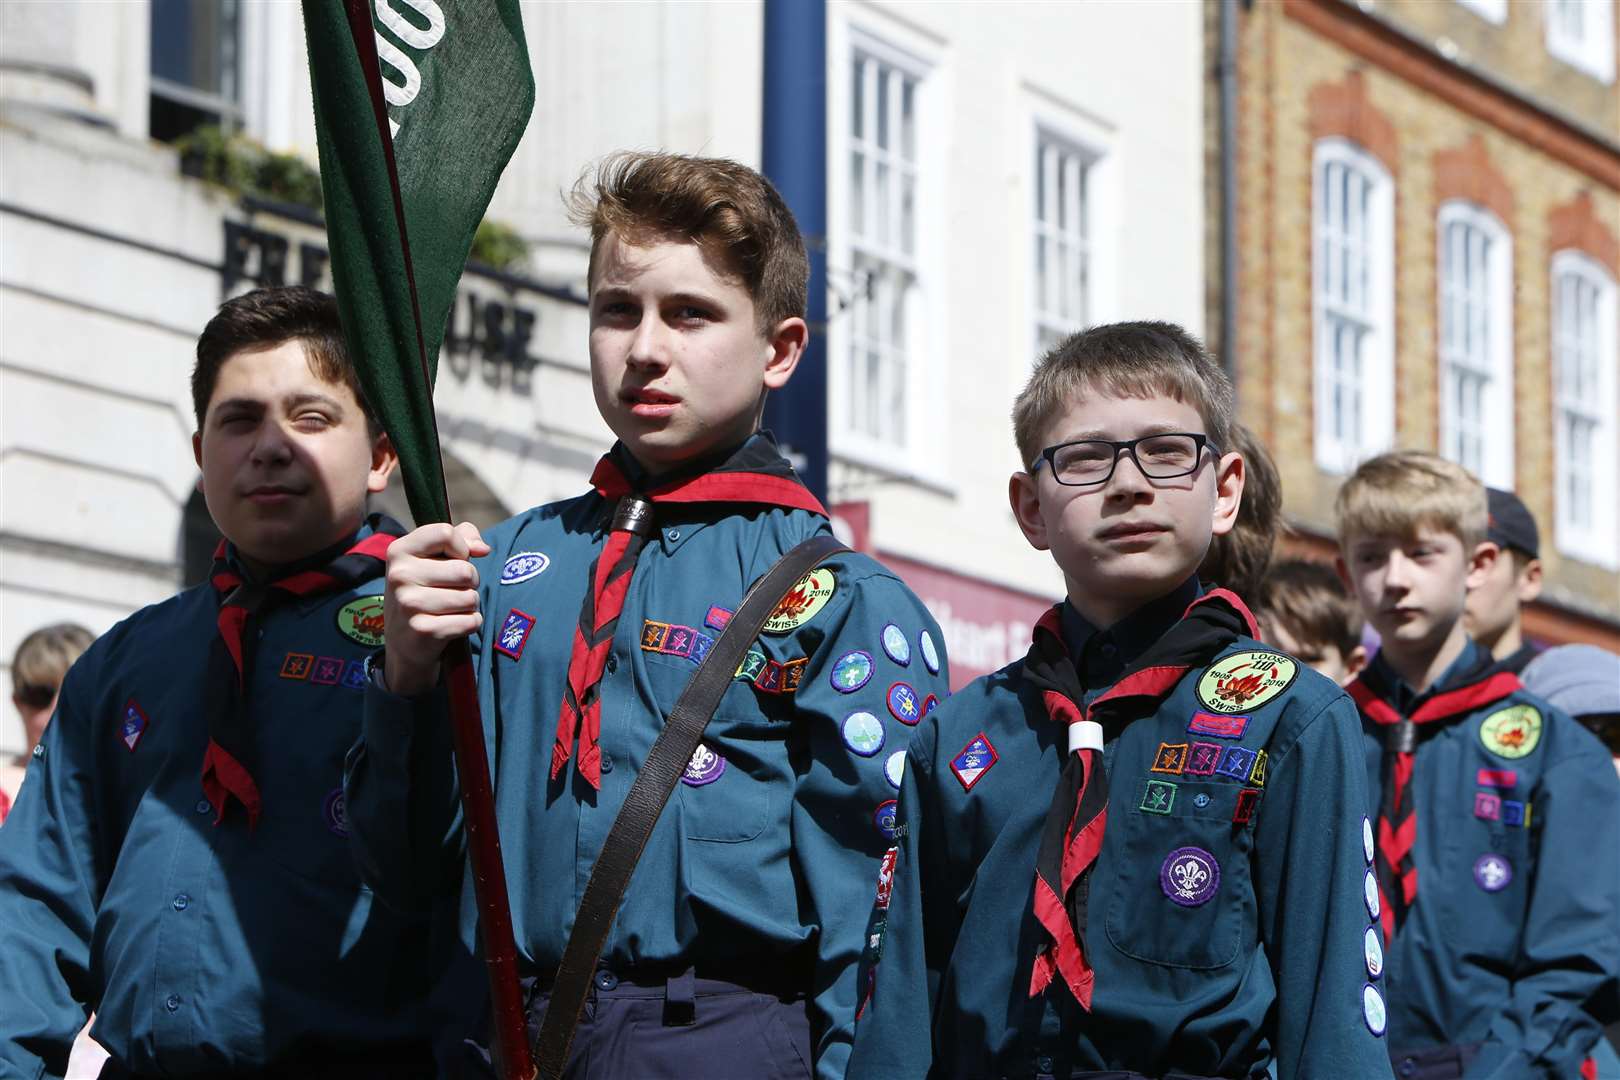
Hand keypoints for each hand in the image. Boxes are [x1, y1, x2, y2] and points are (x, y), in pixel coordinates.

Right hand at [383, 522, 489, 696]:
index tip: (456, 559)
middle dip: (471, 581)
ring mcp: (409, 604)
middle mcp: (399, 575)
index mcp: (399, 550)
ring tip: (452, 607)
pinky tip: (453, 624)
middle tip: (455, 589)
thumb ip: (463, 536)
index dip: (461, 547)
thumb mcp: (435, 555)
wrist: (404, 638)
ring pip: (470, 598)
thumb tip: (482, 549)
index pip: (445, 533)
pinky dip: (471, 623)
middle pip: (465, 570)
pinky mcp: (423, 630)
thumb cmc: (426, 587)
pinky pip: (470, 621)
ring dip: (470, 604)